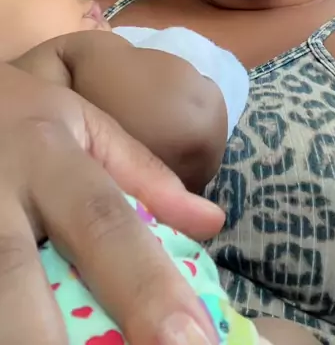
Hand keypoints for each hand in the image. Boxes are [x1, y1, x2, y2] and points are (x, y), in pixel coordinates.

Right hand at [0, 61, 222, 343]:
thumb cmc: (18, 116)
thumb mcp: (80, 122)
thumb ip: (141, 173)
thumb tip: (210, 222)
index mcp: (46, 155)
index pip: (104, 223)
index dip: (148, 287)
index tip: (194, 342)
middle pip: (16, 277)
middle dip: (56, 342)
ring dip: (22, 342)